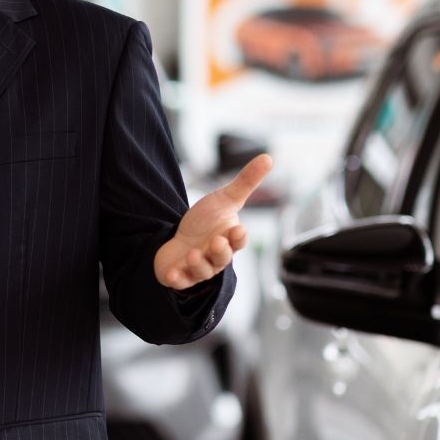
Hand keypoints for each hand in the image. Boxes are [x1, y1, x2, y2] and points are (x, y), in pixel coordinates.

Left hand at [154, 154, 273, 290]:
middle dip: (220, 251)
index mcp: (229, 239)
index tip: (238, 229)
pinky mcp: (181, 276)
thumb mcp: (224, 199)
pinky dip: (176, 279)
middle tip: (216, 241)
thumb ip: (246, 182)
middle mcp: (217, 257)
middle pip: (222, 258)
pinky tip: (170, 274)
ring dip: (198, 264)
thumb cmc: (206, 221)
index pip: (238, 240)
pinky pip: (180, 281)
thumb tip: (268, 157)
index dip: (239, 237)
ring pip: (202, 271)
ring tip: (192, 254)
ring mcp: (199, 268)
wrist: (180, 240)